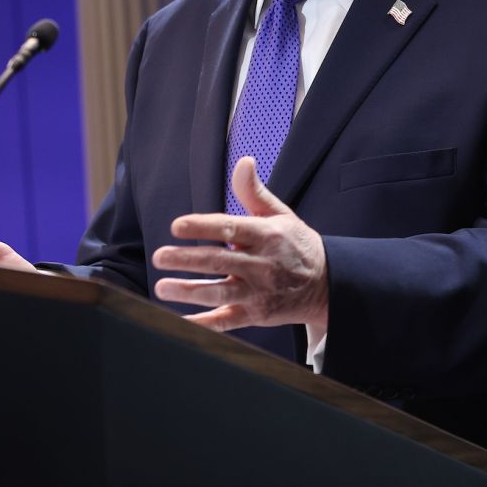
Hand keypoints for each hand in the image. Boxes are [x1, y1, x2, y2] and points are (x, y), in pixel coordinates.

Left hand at [152, 157, 328, 332]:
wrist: (327, 284)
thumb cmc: (296, 244)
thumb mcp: (280, 214)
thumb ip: (254, 191)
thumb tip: (243, 162)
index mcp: (266, 236)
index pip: (230, 229)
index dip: (202, 226)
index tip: (177, 226)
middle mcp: (262, 266)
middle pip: (220, 262)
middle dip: (187, 260)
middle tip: (159, 255)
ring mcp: (259, 293)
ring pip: (220, 294)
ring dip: (189, 292)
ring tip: (162, 287)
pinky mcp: (256, 316)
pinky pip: (227, 322)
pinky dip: (204, 324)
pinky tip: (182, 322)